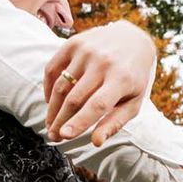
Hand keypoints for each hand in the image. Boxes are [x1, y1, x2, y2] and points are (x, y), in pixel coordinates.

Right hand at [43, 20, 155, 144]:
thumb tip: (96, 142)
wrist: (132, 39)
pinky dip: (48, 88)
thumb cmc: (133, 78)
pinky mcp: (73, 43)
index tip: (64, 136)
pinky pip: (52, 69)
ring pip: (61, 86)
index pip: (97, 104)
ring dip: (53, 109)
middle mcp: (103, 62)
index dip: (79, 121)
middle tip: (54, 137)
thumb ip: (115, 123)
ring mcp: (86, 51)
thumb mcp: (133, 101)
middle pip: (75, 98)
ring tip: (51, 125)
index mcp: (122, 79)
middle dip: (61, 121)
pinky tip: (50, 103)